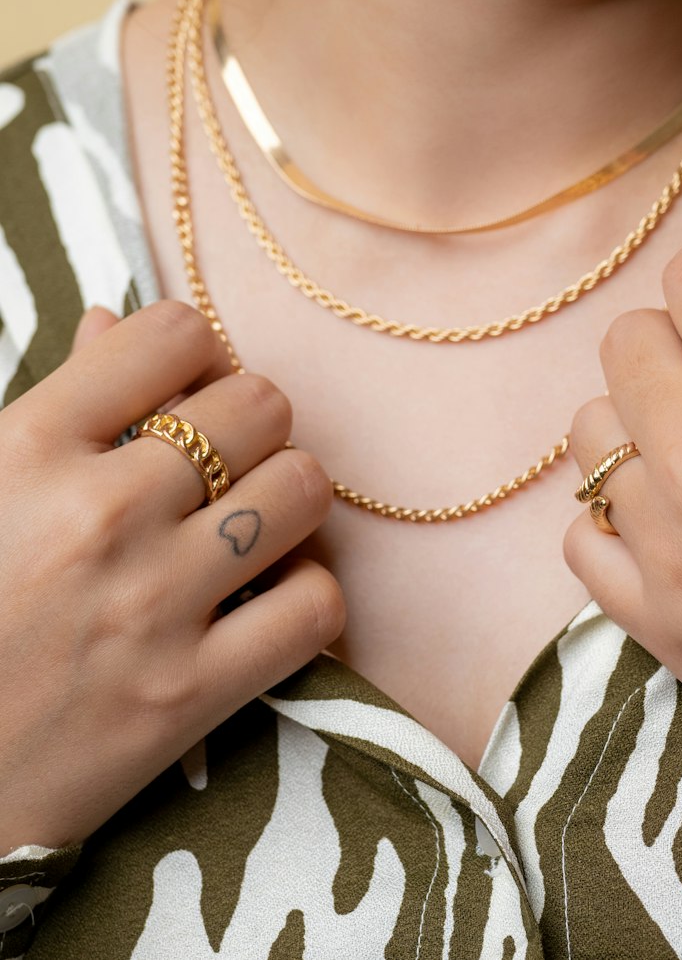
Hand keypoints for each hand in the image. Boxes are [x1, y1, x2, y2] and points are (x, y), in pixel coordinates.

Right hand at [0, 301, 341, 854]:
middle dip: (252, 424)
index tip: (186, 387)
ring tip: (249, 524)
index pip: (173, 333)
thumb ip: (54, 402)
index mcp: (28, 449)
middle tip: (222, 463)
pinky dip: (304, 594)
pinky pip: (315, 604)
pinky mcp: (190, 695)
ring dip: (287, 498)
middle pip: (261, 405)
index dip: (195, 351)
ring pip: (303, 489)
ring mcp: (151, 606)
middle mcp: (99, 515)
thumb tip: (112, 323)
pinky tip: (264, 598)